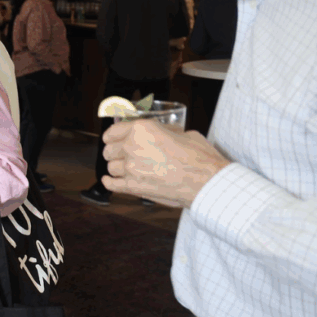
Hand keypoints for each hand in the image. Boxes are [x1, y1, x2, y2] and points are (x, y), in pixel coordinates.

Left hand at [101, 119, 229, 207]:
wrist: (207, 181)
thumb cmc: (200, 157)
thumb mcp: (183, 133)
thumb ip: (165, 132)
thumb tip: (162, 133)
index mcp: (142, 129)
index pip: (114, 130)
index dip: (113, 134)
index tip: (113, 137)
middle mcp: (132, 147)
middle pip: (109, 149)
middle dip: (114, 151)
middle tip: (122, 153)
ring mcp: (131, 168)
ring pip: (111, 167)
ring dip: (116, 167)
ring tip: (124, 167)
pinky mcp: (134, 187)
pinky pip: (112, 185)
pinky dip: (109, 182)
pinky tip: (109, 181)